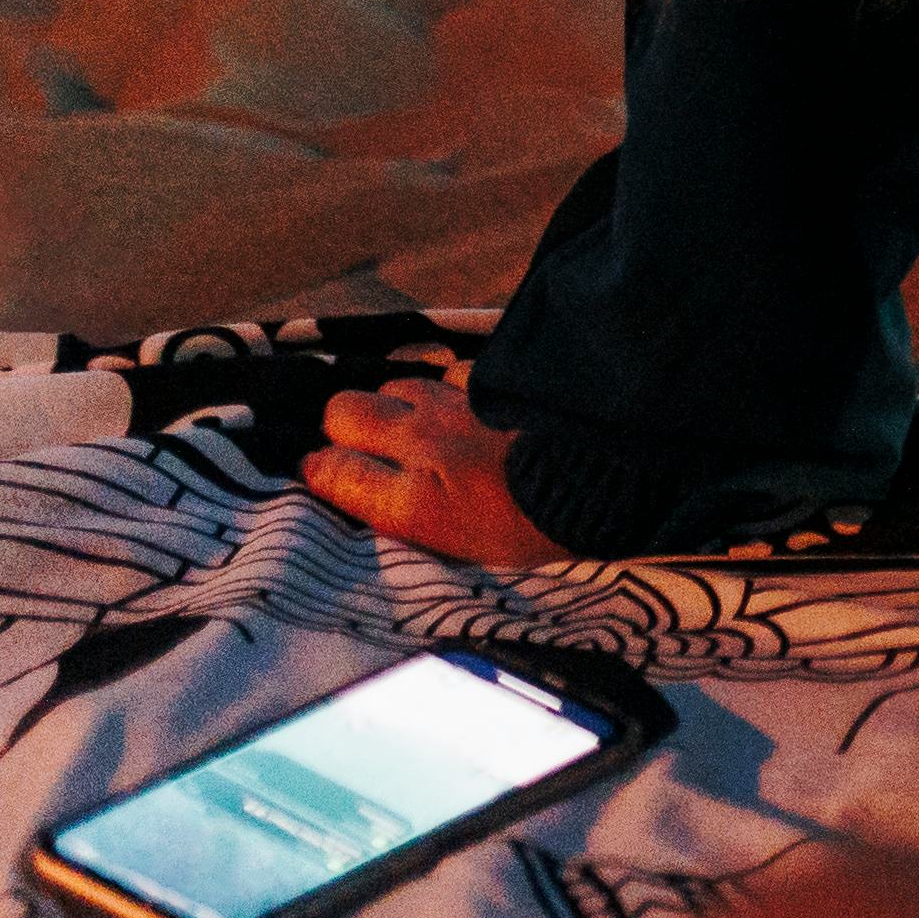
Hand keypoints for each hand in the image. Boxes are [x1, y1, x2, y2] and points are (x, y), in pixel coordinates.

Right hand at [303, 374, 568, 567]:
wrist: (599, 479)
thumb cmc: (527, 530)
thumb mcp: (454, 545)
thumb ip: (396, 511)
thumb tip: (348, 482)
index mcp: (409, 500)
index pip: (330, 472)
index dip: (320, 469)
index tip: (323, 471)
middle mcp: (420, 445)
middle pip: (344, 411)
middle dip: (342, 424)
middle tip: (363, 442)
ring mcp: (454, 405)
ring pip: (394, 384)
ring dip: (395, 400)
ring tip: (414, 421)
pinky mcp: (491, 379)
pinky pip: (449, 372)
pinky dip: (451, 385)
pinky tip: (465, 401)